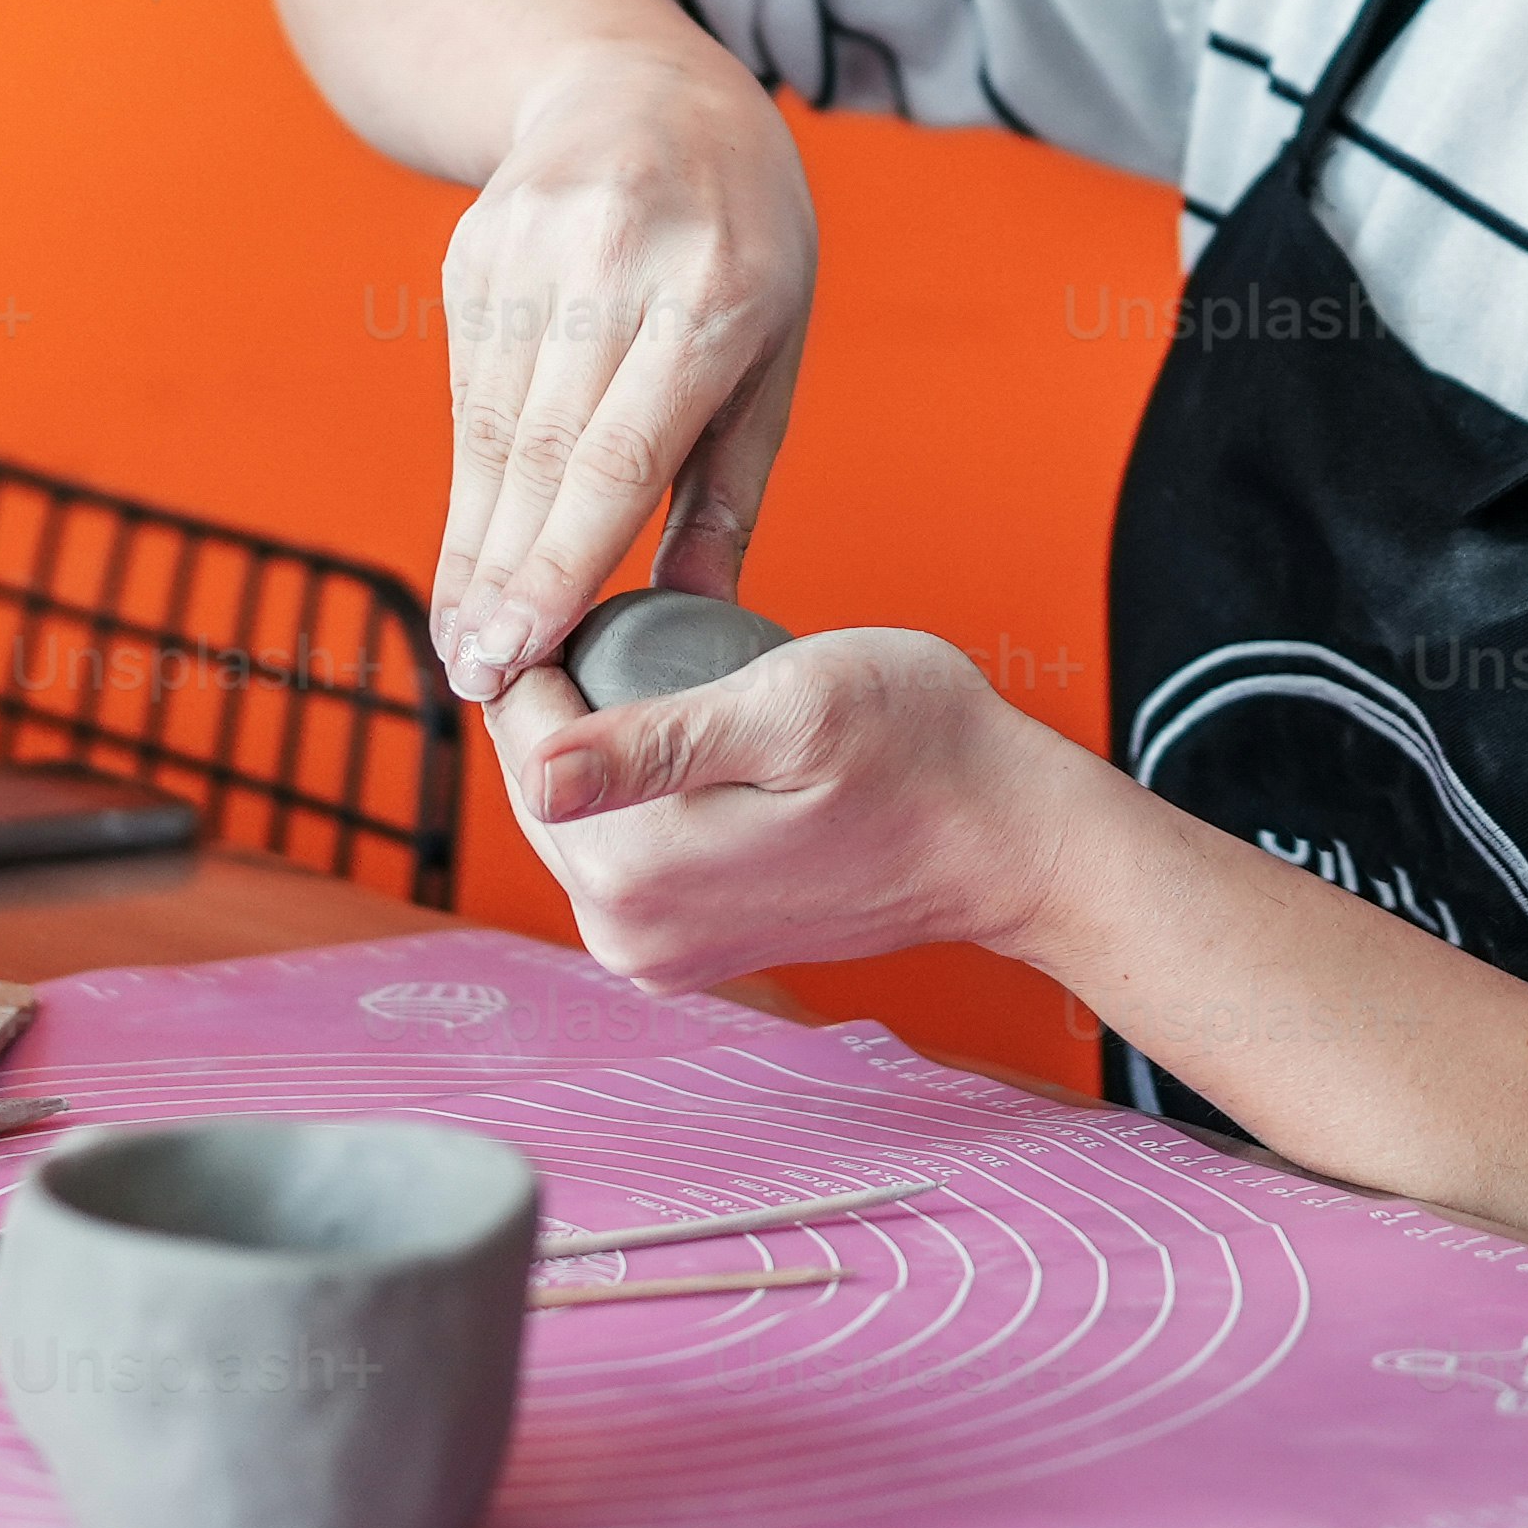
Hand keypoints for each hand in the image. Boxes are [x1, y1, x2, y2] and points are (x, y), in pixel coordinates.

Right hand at [429, 35, 814, 697]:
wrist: (640, 84)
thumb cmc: (738, 236)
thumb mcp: (773, 346)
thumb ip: (730, 485)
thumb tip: (698, 615)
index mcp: (711, 297)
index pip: (617, 457)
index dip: (559, 565)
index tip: (517, 655)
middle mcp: (611, 267)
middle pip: (539, 455)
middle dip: (501, 582)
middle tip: (479, 682)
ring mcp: (530, 251)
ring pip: (488, 431)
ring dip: (472, 545)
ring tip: (464, 641)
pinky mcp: (473, 252)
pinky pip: (465, 389)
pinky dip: (466, 478)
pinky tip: (468, 548)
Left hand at [487, 633, 1081, 994]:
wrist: (1008, 841)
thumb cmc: (925, 751)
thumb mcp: (793, 707)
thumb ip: (656, 741)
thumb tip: (540, 770)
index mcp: (634, 873)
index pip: (519, 729)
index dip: (544, 636)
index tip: (587, 575)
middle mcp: (626, 933)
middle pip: (535, 777)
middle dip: (567, 687)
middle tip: (629, 603)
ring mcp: (654, 951)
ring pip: (572, 810)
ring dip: (597, 732)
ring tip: (659, 658)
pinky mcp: (684, 949)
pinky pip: (617, 846)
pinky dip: (634, 786)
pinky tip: (684, 733)